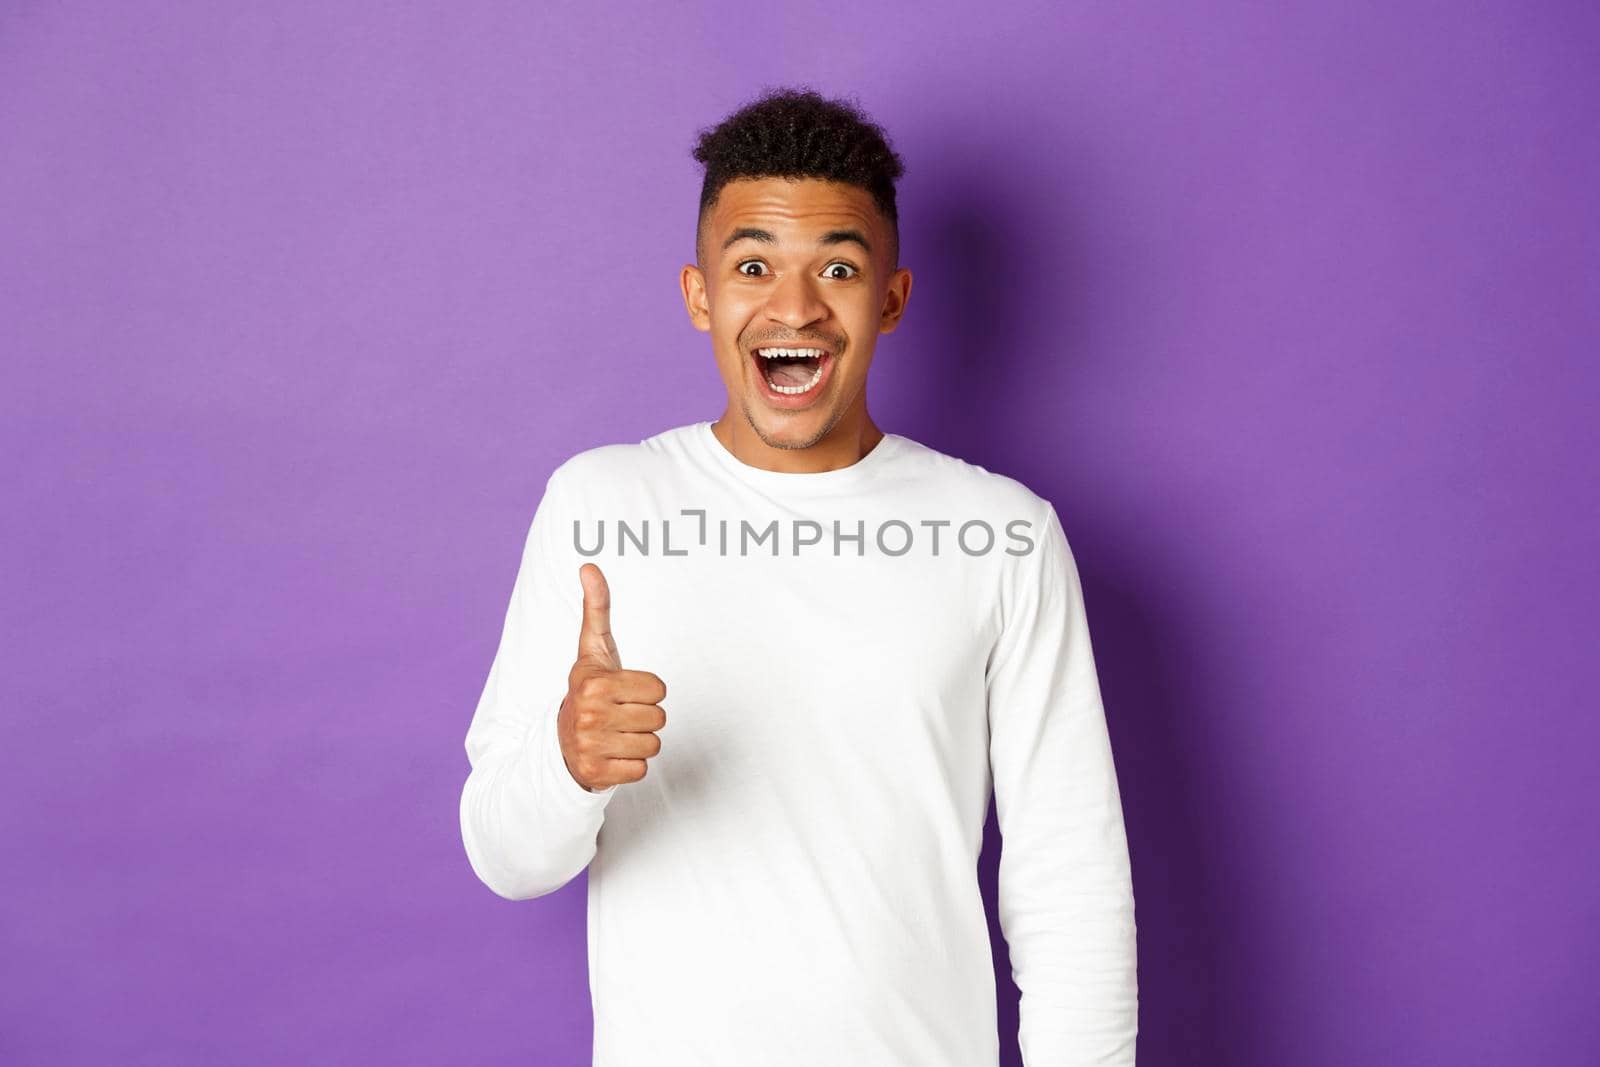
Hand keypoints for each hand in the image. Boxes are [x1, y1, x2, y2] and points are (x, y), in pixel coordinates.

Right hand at [556, 563, 666, 791]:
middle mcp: (589, 714)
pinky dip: (631, 765)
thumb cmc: (590, 691)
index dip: (646, 690)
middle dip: (645, 718)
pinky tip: (612, 755)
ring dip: (639, 742)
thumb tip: (589, 566)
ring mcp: (590, 746)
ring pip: (653, 745)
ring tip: (616, 735)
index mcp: (594, 682)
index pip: (659, 688)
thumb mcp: (593, 651)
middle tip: (620, 715)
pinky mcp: (595, 774)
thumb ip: (597, 609)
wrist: (561, 742)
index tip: (623, 692)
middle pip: (659, 718)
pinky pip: (641, 770)